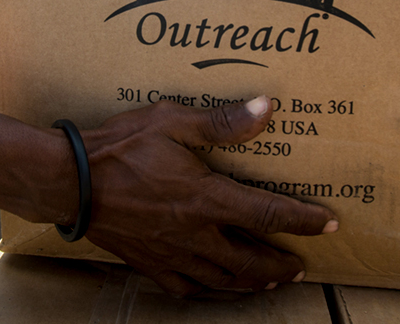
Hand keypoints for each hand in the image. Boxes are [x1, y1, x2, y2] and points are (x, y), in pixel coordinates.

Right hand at [79, 97, 337, 296]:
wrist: (70, 182)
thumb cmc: (120, 148)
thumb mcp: (173, 122)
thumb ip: (222, 121)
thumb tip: (266, 107)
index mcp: (206, 199)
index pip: (268, 214)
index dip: (304, 221)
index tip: (329, 225)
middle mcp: (195, 234)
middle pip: (251, 260)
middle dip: (281, 265)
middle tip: (301, 267)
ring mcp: (171, 253)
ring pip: (222, 279)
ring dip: (251, 282)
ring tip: (269, 282)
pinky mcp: (148, 263)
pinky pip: (186, 288)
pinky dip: (208, 291)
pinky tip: (212, 288)